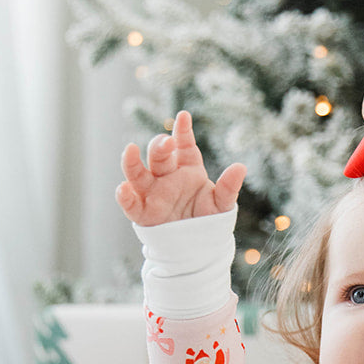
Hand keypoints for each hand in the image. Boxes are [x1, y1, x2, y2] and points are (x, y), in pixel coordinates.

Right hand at [116, 110, 246, 224]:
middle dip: (160, 146)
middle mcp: (167, 176)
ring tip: (130, 150)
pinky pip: (131, 204)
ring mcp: (153, 192)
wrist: (198, 246)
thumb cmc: (207, 219)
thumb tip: (241, 167)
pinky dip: (125, 197)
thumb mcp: (221, 204)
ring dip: (132, 162)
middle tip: (167, 143)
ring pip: (138, 174)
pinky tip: (123, 189)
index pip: (184, 145)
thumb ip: (228, 187)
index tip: (184, 116)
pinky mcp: (143, 212)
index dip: (183, 131)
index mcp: (187, 168)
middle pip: (159, 156)